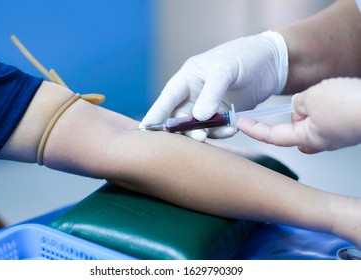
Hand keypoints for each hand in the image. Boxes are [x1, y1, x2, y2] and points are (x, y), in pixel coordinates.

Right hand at [140, 31, 287, 140]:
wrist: (273, 63)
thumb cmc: (245, 56)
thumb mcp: (226, 70)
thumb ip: (211, 93)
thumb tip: (198, 117)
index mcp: (188, 78)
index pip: (168, 98)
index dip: (156, 113)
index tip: (146, 129)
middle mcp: (194, 94)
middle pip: (179, 117)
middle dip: (185, 129)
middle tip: (196, 137)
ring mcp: (208, 106)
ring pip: (197, 126)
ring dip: (204, 132)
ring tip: (215, 133)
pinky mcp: (222, 115)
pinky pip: (215, 129)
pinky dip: (221, 132)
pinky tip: (231, 129)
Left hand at [237, 77, 360, 152]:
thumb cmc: (350, 105)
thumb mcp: (314, 97)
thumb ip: (300, 102)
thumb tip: (300, 106)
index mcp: (307, 137)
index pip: (272, 136)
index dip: (255, 130)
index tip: (241, 125)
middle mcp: (321, 140)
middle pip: (295, 128)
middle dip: (296, 114)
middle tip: (307, 101)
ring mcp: (337, 135)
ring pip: (315, 119)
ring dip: (315, 105)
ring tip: (331, 94)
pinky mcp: (348, 127)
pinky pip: (331, 115)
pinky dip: (330, 104)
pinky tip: (341, 95)